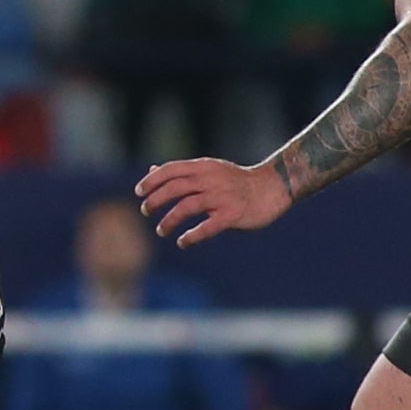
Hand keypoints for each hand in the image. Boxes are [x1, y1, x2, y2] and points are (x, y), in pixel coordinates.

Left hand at [138, 155, 292, 249]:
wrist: (272, 188)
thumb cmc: (236, 181)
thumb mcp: (208, 170)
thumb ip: (182, 172)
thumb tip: (152, 170)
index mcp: (203, 167)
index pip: (170, 170)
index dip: (152, 181)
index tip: (139, 192)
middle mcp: (210, 179)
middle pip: (174, 188)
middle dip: (155, 200)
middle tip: (145, 211)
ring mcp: (221, 197)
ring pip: (187, 206)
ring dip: (169, 220)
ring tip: (161, 230)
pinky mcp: (232, 215)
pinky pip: (207, 227)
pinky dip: (191, 236)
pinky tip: (183, 242)